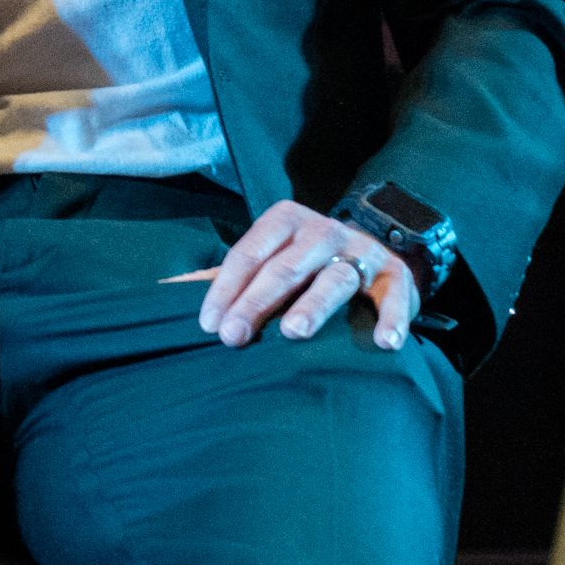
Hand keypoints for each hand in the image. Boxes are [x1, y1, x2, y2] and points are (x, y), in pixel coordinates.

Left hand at [197, 201, 412, 352]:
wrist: (376, 245)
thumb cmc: (306, 260)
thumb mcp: (270, 255)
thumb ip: (228, 274)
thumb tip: (169, 289)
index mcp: (286, 222)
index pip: (249, 253)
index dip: (226, 288)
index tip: (209, 324)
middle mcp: (323, 231)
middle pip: (284, 268)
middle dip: (256, 302)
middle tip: (233, 336)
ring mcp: (361, 252)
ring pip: (335, 277)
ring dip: (314, 305)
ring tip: (294, 331)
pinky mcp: (396, 274)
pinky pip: (395, 295)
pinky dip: (392, 318)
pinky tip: (384, 343)